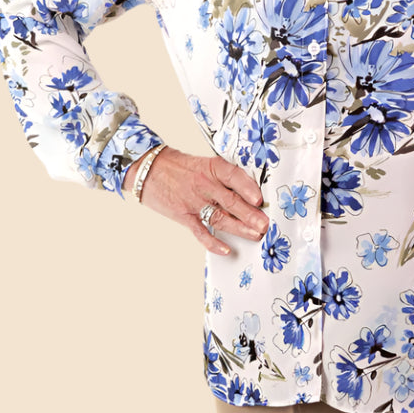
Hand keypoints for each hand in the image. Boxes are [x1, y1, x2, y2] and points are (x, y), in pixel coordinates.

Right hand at [123, 147, 268, 255]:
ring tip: (255, 235)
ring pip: (220, 217)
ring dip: (239, 228)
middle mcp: (204, 184)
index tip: (260, 199)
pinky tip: (226, 249)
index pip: (234, 177)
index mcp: (212, 167)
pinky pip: (200, 232)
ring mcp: (193, 202)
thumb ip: (223, 176)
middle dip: (251, 215)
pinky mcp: (184, 216)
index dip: (249, 188)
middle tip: (265, 225)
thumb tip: (249, 191)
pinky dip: (213, 243)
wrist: (149, 169)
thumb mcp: (204, 163)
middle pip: (231, 201)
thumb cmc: (179, 166)